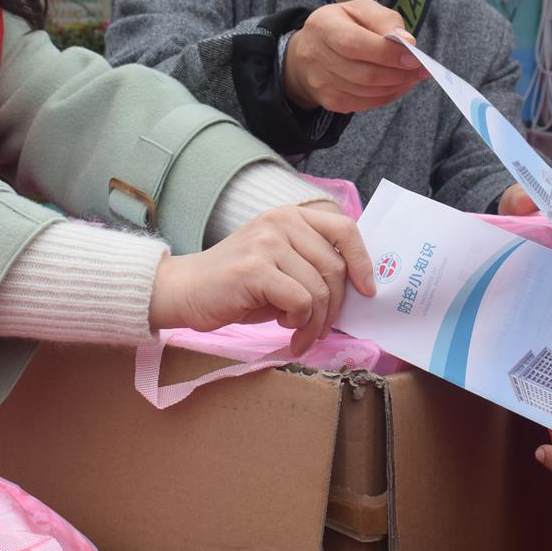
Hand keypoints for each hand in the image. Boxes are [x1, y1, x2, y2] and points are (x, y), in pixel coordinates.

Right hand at [148, 204, 374, 354]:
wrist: (185, 291)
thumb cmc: (237, 285)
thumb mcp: (280, 264)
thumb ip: (312, 264)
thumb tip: (358, 288)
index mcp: (291, 216)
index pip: (344, 228)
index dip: (363, 261)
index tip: (367, 291)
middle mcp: (280, 221)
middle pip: (335, 267)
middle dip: (335, 307)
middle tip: (321, 330)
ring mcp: (267, 243)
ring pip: (319, 289)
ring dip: (316, 323)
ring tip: (301, 335)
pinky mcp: (255, 269)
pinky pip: (300, 302)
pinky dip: (300, 325)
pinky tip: (286, 331)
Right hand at [281, 0, 427, 113]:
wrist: (310, 50)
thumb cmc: (343, 24)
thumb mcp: (361, 9)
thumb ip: (385, 20)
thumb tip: (407, 42)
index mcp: (323, 27)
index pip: (355, 44)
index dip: (387, 53)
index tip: (414, 56)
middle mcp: (316, 57)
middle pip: (364, 74)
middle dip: (399, 73)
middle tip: (421, 68)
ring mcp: (321, 83)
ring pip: (368, 92)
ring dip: (397, 85)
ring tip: (413, 74)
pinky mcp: (330, 101)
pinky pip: (367, 103)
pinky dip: (388, 94)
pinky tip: (398, 83)